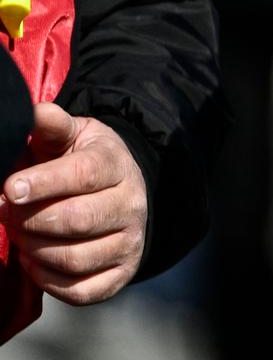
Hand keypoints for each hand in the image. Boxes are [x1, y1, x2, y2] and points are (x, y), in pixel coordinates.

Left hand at [2, 104, 146, 304]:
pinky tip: (35, 259)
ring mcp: (129, 242)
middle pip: (77, 219)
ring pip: (74, 258)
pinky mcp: (120, 275)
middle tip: (6, 212)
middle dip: (30, 220)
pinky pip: (78, 290)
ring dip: (34, 249)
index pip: (84, 174)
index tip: (10, 188)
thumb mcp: (72, 138)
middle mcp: (131, 205)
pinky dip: (47, 280)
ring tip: (20, 235)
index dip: (44, 183)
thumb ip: (52, 127)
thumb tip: (37, 112)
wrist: (120, 193)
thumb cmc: (82, 164)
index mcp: (117, 165)